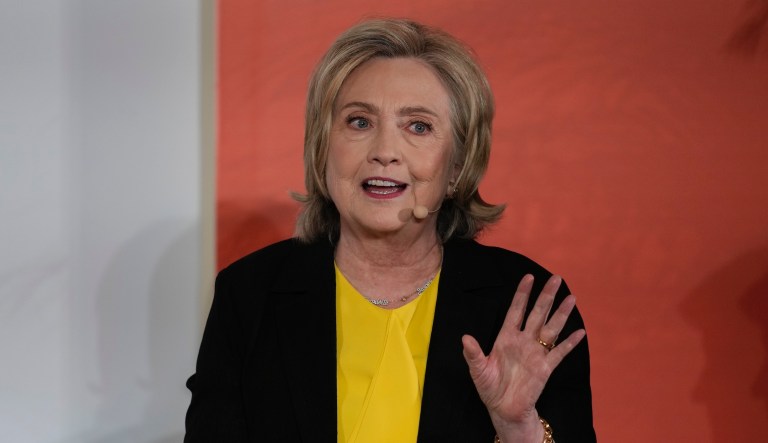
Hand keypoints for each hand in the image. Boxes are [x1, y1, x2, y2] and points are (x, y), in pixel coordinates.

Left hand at [461, 274, 585, 441]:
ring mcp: (535, 353)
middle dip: (546, 296)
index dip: (522, 294)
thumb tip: (465, 338)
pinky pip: (559, 353)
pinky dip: (570, 343)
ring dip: (561, 314)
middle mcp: (523, 341)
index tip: (528, 277)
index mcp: (506, 337)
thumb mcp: (478, 369)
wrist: (503, 409)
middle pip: (537, 314)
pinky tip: (580, 332)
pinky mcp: (545, 368)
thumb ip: (473, 354)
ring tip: (571, 298)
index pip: (516, 310)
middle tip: (556, 278)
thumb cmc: (489, 387)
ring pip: (551, 329)